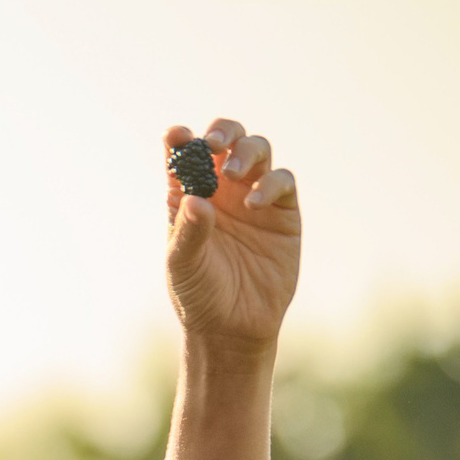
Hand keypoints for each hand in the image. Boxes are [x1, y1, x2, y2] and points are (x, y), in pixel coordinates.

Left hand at [164, 118, 300, 351]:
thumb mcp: (184, 265)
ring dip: (247, 152)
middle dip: (221, 133)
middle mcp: (222, 190)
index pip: (183, 157)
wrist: (233, 327)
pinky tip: (255, 203)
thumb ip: (188, 231)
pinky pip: (283, 181)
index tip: (176, 135)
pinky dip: (271, 183)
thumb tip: (195, 200)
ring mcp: (254, 196)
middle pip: (226, 141)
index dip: (180, 140)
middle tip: (213, 144)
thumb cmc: (199, 294)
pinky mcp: (283, 211)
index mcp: (188, 196)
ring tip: (235, 174)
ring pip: (258, 150)